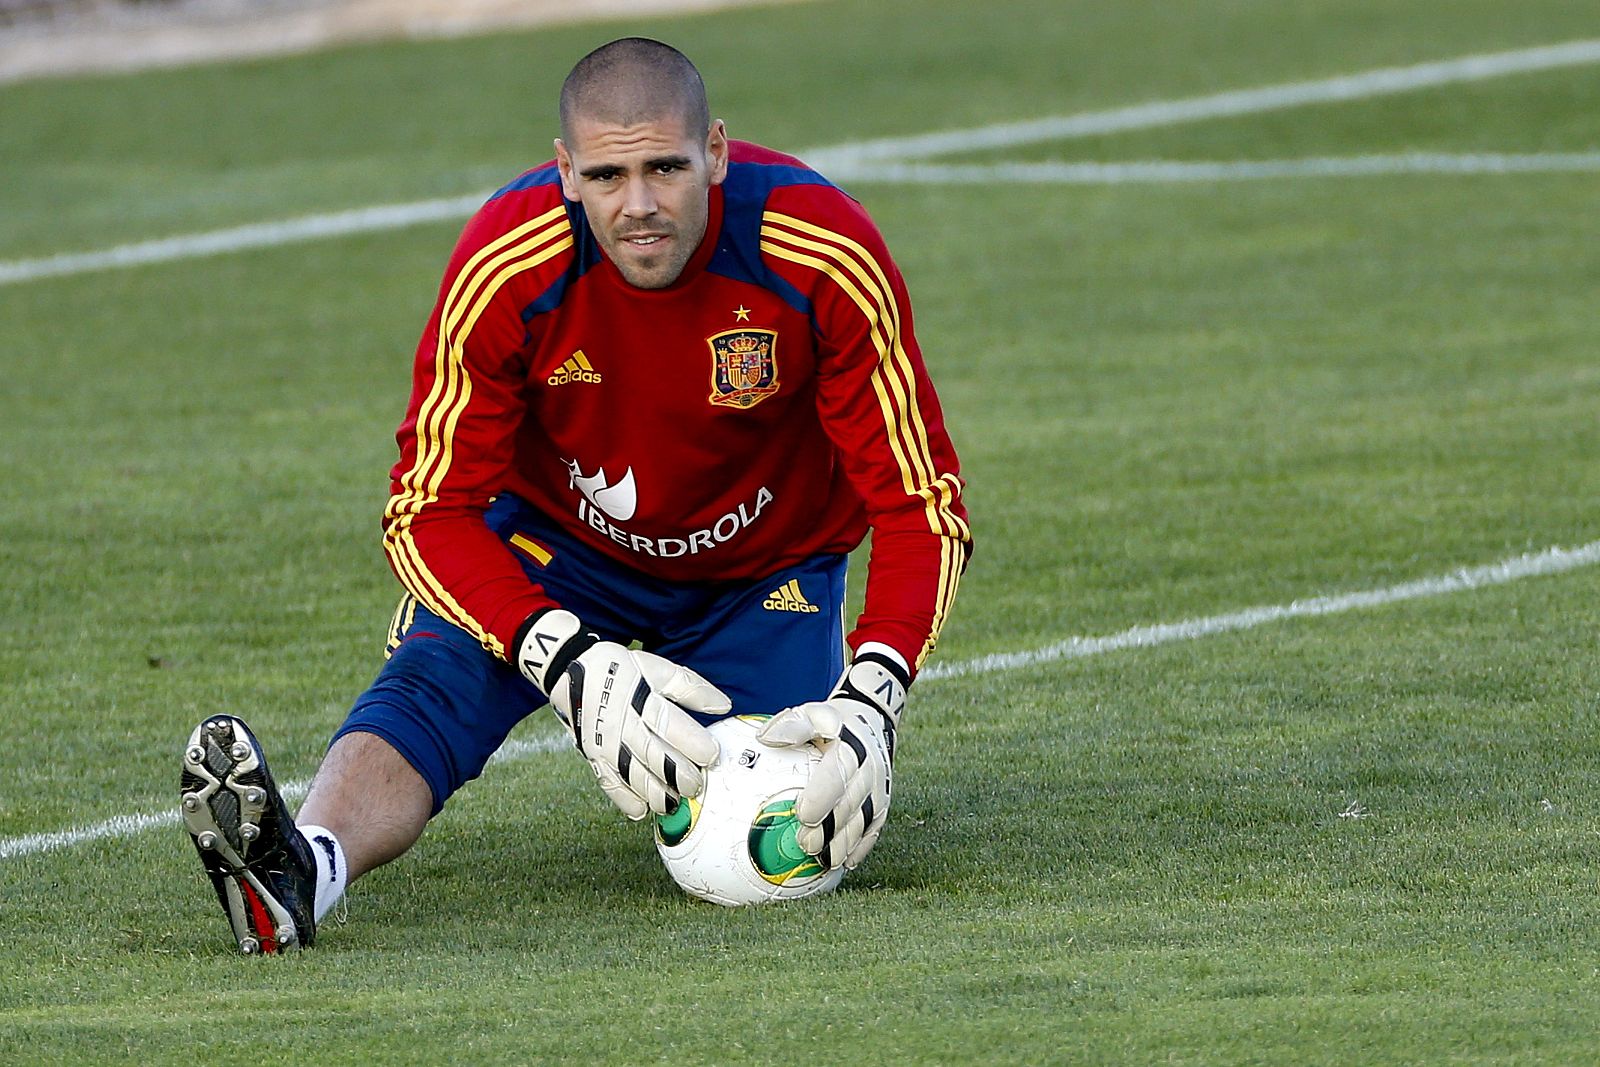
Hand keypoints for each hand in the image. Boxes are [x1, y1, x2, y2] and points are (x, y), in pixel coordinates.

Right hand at [516, 608, 727, 818]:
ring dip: (655, 793)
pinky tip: (641, 810)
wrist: (569, 670)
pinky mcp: (593, 755)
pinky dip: (624, 799)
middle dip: (678, 775)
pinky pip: (608, 782)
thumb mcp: (657, 669)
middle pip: (653, 755)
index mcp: (641, 699)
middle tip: (696, 786)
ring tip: (674, 803)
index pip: (670, 724)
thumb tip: (724, 705)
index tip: (712, 756)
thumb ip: (691, 688)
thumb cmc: (621, 669)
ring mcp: (606, 743)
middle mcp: (622, 724)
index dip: (693, 743)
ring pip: (632, 774)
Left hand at [756, 652, 906, 869]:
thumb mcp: (813, 714)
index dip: (823, 796)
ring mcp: (879, 789)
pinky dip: (862, 847)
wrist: (871, 723)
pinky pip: (875, 829)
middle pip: (851, 804)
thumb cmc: (831, 724)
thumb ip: (792, 725)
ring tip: (825, 860)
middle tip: (806, 844)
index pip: (838, 774)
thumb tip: (765, 738)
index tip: (803, 814)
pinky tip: (846, 862)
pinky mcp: (883, 804)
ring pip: (864, 821)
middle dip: (830, 828)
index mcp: (851, 748)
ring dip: (845, 843)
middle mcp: (870, 770)